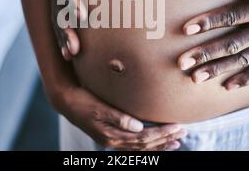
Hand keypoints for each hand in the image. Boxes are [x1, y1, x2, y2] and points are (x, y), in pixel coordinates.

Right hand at [48, 0, 102, 59]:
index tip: (82, 16)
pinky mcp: (58, 3)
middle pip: (58, 10)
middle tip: (76, 47)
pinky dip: (62, 37)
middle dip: (66, 29)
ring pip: (57, 20)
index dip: (72, 1)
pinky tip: (69, 55)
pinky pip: (59, 22)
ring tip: (71, 55)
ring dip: (63, 38)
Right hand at [58, 86, 186, 150]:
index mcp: (111, 135)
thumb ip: (118, 117)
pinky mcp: (111, 135)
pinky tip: (157, 141)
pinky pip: (133, 144)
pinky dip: (148, 144)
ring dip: (159, 144)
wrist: (65, 100)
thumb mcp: (98, 107)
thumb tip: (139, 127)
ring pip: (140, 147)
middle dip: (165, 139)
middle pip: (144, 145)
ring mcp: (112, 139)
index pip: (142, 138)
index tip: (177, 126)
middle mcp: (113, 140)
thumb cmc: (82, 100)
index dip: (161, 134)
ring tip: (177, 141)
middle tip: (183, 132)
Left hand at [177, 0, 248, 89]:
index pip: (233, 16)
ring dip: (218, 69)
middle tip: (182, 62)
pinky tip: (226, 87)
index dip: (209, 22)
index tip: (185, 29)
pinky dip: (245, 79)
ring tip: (195, 78)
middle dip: (206, 53)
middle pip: (234, 43)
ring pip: (244, 59)